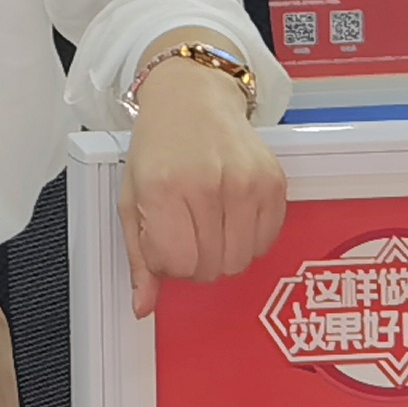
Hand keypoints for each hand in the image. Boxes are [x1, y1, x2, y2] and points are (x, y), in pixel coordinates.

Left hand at [120, 52, 285, 318]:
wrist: (193, 97)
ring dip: (224, 252)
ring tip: (210, 222)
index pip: (177, 265)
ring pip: (241, 261)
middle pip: (211, 268)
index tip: (166, 241)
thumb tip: (143, 309)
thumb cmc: (158, 149)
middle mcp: (208, 186)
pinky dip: (249, 238)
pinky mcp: (274, 183)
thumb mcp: (132, 198)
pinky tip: (232, 212)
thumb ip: (139, 257)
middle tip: (188, 230)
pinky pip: (266, 241)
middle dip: (196, 260)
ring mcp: (246, 184)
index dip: (169, 262)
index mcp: (164, 189)